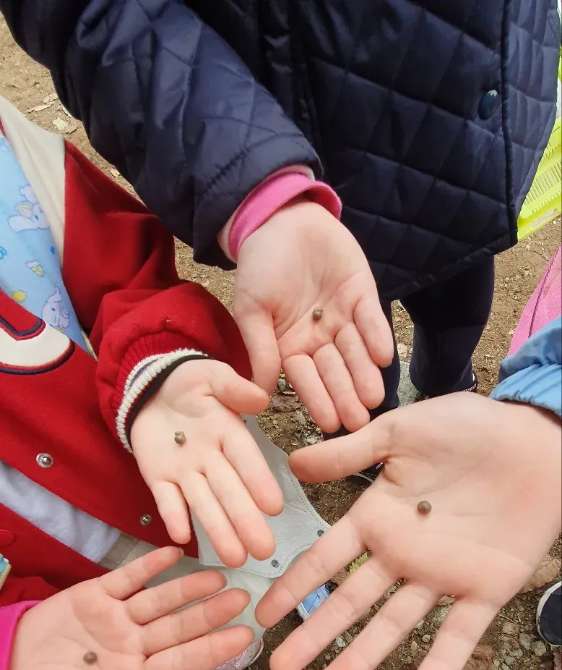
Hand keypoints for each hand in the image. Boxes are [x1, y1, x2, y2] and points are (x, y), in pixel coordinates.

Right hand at [7, 547, 252, 669]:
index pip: (182, 664)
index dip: (213, 650)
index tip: (245, 638)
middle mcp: (133, 649)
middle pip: (179, 629)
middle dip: (211, 614)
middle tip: (245, 598)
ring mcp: (116, 621)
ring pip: (160, 601)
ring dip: (188, 588)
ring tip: (219, 577)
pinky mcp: (94, 596)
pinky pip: (127, 577)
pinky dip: (149, 565)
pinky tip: (174, 553)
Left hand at [131, 360, 283, 565]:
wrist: (150, 389)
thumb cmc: (188, 383)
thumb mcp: (211, 376)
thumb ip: (233, 387)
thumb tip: (261, 399)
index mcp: (229, 434)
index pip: (247, 460)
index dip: (260, 482)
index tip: (275, 507)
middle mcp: (211, 459)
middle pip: (230, 493)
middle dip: (245, 521)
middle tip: (264, 551)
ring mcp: (185, 472)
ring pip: (203, 504)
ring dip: (217, 530)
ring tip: (235, 559)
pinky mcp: (158, 478)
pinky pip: (166, 499)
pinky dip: (173, 517)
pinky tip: (182, 538)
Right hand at [234, 201, 392, 432]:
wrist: (280, 219)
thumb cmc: (258, 266)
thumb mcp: (251, 310)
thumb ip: (260, 349)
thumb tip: (260, 393)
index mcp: (291, 346)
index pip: (306, 379)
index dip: (318, 400)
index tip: (329, 423)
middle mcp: (320, 338)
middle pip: (335, 371)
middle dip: (346, 394)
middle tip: (358, 420)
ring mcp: (343, 317)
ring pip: (356, 351)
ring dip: (364, 373)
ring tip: (373, 396)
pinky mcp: (362, 294)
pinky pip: (371, 318)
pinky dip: (376, 336)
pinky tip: (382, 356)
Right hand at [257, 395, 561, 669]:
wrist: (537, 440)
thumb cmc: (468, 428)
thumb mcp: (401, 432)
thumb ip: (350, 453)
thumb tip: (292, 463)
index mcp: (377, 519)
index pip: (325, 560)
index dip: (294, 587)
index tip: (263, 616)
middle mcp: (403, 555)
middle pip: (351, 603)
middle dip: (317, 636)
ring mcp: (441, 576)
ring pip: (395, 624)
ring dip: (364, 657)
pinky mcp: (484, 589)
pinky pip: (458, 634)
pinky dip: (440, 668)